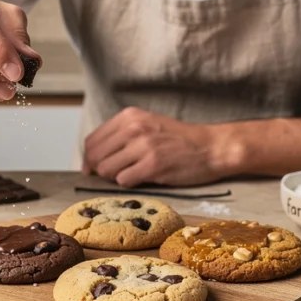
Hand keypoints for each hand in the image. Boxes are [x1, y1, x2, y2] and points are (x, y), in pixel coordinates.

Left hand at [82, 107, 236, 186]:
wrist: (211, 147)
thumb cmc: (179, 140)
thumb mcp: (148, 125)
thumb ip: (122, 136)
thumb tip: (94, 159)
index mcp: (129, 116)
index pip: (92, 141)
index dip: (89, 159)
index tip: (92, 169)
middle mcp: (133, 128)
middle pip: (95, 157)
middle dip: (99, 171)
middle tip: (112, 177)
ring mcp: (143, 146)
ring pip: (106, 170)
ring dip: (115, 178)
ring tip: (132, 175)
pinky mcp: (152, 165)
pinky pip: (123, 181)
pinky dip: (129, 184)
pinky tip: (143, 179)